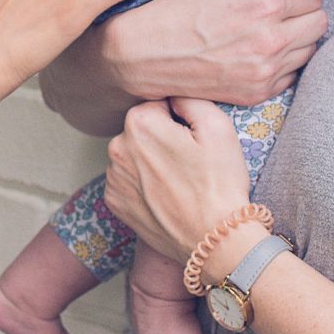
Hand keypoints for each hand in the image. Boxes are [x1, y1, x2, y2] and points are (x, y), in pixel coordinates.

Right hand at [100, 0, 324, 106]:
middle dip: (304, 14)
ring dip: (296, 40)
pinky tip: (259, 55)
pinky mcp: (256, 93)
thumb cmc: (173, 12)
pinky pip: (290, 75)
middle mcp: (271, 39)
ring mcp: (265, 71)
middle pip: (319, 22)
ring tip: (270, 33)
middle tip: (284, 11)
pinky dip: (282, 64)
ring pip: (309, 50)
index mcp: (263, 4)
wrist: (141, 55)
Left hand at [104, 97, 257, 266]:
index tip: (194, 140)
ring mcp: (113, 178)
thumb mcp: (218, 126)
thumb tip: (173, 94)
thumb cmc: (220, 183)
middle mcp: (117, 148)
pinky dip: (143, 185)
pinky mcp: (115, 203)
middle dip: (162, 139)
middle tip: (190, 162)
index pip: (157, 105)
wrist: (214, 239)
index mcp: (139, 124)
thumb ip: (190, 98)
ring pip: (133, 156)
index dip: (179, 120)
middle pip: (142, 130)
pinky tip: (166, 196)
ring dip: (151, 162)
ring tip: (179, 181)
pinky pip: (127, 181)